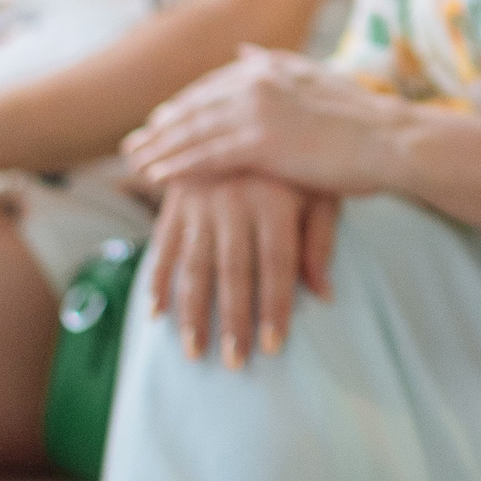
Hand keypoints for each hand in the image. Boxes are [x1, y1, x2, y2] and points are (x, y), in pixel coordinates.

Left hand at [123, 47, 405, 195]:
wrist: (390, 139)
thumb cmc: (361, 118)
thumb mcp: (316, 78)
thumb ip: (275, 66)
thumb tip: (243, 51)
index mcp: (271, 66)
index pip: (212, 86)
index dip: (183, 106)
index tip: (159, 122)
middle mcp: (259, 80)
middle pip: (194, 105)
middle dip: (160, 126)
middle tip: (132, 143)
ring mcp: (258, 110)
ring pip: (192, 131)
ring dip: (158, 148)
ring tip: (134, 163)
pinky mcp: (261, 142)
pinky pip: (206, 156)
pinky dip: (177, 166)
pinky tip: (156, 177)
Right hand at [146, 173, 338, 367]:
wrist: (248, 117)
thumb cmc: (296, 167)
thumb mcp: (320, 192)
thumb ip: (320, 241)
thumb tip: (324, 295)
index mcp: (275, 199)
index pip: (276, 263)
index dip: (275, 306)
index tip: (274, 347)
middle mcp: (236, 201)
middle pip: (234, 271)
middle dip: (233, 320)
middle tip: (235, 363)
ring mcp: (201, 201)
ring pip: (195, 265)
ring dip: (193, 312)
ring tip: (195, 352)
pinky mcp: (176, 201)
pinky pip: (163, 247)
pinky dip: (158, 282)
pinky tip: (156, 316)